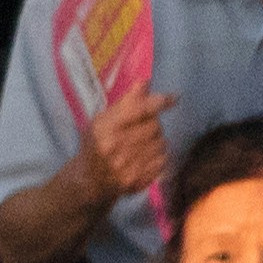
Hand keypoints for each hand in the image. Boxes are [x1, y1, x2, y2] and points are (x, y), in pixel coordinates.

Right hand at [82, 83, 176, 207]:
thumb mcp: (102, 120)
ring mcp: (128, 165)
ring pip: (161, 143)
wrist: (89, 180)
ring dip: (156, 140)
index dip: (159, 102)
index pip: (139, 110)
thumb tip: (146, 82)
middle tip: (142, 128)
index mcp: (105, 128)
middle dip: (152, 124)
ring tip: (142, 144)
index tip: (173, 98)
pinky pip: (163, 160)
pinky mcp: (139, 179)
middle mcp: (117, 146)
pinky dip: (158, 156)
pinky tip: (145, 157)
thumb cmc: (96, 144)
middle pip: (155, 126)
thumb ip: (126, 102)